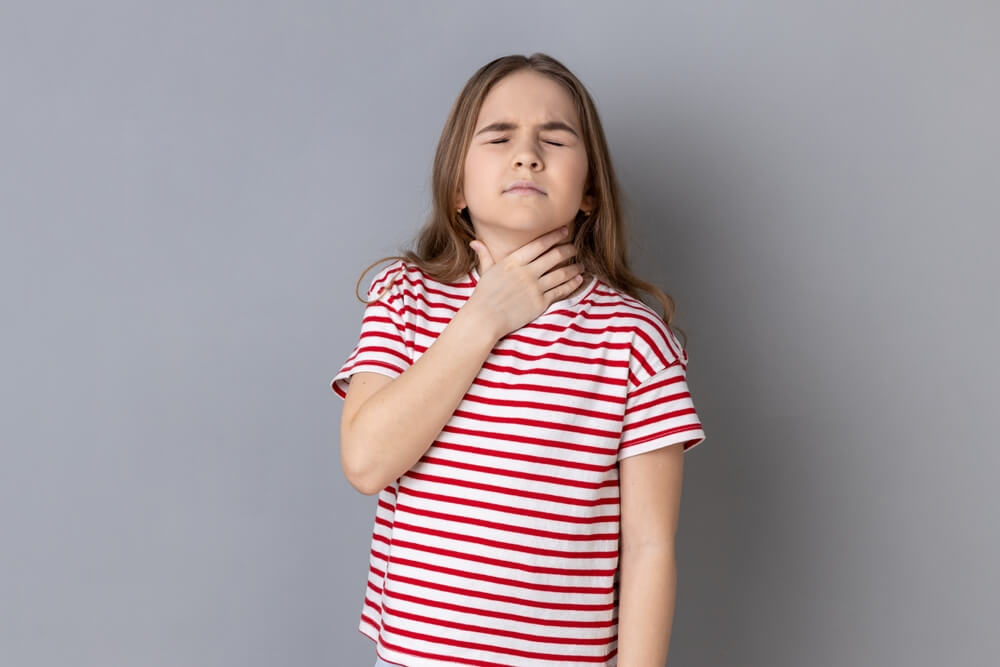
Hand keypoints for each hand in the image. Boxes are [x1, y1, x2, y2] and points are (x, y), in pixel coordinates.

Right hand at [466, 226, 585, 340]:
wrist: (485, 319)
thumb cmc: (483, 296)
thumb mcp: (484, 272)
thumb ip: (485, 255)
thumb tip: (475, 242)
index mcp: (513, 262)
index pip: (539, 244)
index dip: (554, 236)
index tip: (565, 231)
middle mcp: (526, 272)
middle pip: (554, 256)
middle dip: (568, 249)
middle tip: (575, 247)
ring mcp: (534, 288)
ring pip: (561, 274)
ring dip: (574, 268)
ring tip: (581, 265)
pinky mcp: (540, 303)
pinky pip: (560, 291)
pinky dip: (571, 284)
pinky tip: (578, 280)